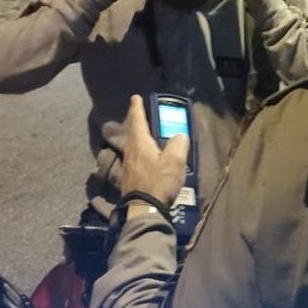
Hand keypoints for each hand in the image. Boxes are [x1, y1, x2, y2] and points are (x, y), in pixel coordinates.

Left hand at [119, 95, 189, 209]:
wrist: (144, 210)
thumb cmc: (158, 182)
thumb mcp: (175, 161)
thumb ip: (178, 144)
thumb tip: (179, 136)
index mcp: (140, 143)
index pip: (137, 120)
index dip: (137, 107)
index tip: (135, 97)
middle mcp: (130, 152)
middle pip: (133, 132)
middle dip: (137, 122)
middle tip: (142, 114)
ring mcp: (128, 166)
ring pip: (133, 145)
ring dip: (139, 137)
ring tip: (147, 135)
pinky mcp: (130, 178)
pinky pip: (136, 158)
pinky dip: (141, 152)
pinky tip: (148, 158)